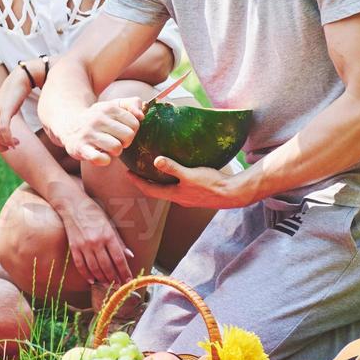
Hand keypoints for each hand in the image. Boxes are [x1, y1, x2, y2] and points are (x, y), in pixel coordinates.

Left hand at [0, 70, 32, 166]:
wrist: (21, 79)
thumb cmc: (16, 96)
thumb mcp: (7, 111)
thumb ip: (3, 122)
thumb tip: (5, 135)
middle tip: (12, 148)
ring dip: (6, 144)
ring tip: (16, 143)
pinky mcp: (4, 110)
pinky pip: (3, 130)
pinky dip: (8, 138)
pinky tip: (15, 141)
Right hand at [52, 188, 132, 285]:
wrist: (73, 205)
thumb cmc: (94, 213)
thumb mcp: (110, 224)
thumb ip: (119, 241)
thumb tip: (130, 255)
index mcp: (108, 235)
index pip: (119, 259)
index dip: (125, 272)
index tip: (129, 280)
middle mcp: (96, 241)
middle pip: (107, 266)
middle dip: (114, 278)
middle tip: (119, 285)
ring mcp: (84, 245)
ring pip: (94, 268)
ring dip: (102, 279)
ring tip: (108, 284)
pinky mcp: (74, 247)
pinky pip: (81, 265)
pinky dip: (86, 274)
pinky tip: (92, 280)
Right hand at [59, 97, 145, 165]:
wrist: (68, 126)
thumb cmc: (98, 118)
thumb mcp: (113, 105)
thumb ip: (132, 104)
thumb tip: (141, 116)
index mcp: (108, 107)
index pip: (135, 123)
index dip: (131, 131)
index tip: (121, 132)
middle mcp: (98, 119)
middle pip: (129, 136)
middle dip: (124, 142)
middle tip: (115, 140)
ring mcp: (88, 134)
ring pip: (117, 148)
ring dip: (114, 152)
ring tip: (107, 147)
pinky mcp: (81, 148)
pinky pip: (100, 159)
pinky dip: (103, 160)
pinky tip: (100, 156)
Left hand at [127, 158, 257, 209]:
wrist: (232, 193)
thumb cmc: (211, 184)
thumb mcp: (190, 175)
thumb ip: (173, 168)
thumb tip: (156, 161)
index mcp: (174, 194)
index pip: (149, 189)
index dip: (137, 181)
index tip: (127, 173)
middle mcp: (178, 198)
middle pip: (156, 190)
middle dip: (145, 181)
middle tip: (136, 170)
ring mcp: (187, 197)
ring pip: (167, 189)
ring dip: (158, 181)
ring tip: (152, 170)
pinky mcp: (196, 193)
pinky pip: (178, 186)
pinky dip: (171, 180)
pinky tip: (175, 171)